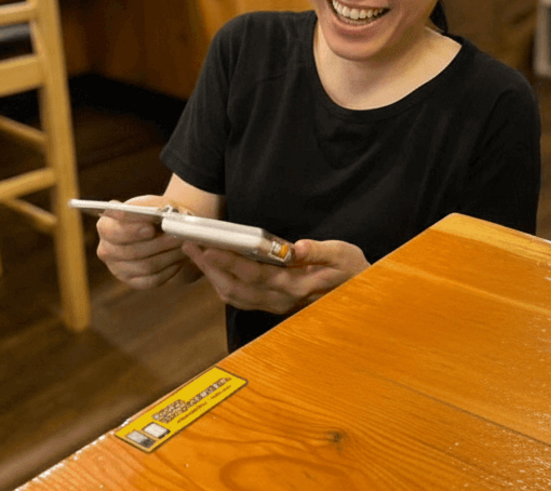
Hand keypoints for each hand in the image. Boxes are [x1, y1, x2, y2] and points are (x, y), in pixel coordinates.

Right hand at [95, 195, 201, 288]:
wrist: (164, 229)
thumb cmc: (155, 214)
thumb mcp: (153, 204)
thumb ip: (153, 209)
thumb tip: (162, 218)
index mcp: (105, 225)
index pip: (111, 230)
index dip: (131, 230)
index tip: (151, 227)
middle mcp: (106, 249)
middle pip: (130, 251)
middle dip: (158, 243)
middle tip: (177, 236)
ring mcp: (117, 268)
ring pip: (145, 266)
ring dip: (168, 255)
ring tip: (183, 245)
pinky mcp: (132, 281)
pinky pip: (152, 280)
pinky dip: (169, 269)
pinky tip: (178, 259)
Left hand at [185, 238, 370, 314]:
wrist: (361, 298)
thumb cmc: (352, 272)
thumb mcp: (343, 254)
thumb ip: (319, 251)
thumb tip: (295, 247)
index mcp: (295, 285)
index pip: (254, 275)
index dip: (229, 263)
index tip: (209, 249)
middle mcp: (281, 299)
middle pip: (236, 288)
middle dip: (210, 268)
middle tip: (190, 246)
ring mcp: (276, 305)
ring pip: (235, 297)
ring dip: (213, 277)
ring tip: (196, 255)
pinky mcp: (274, 305)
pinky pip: (241, 300)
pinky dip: (223, 286)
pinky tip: (215, 271)